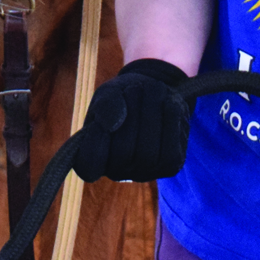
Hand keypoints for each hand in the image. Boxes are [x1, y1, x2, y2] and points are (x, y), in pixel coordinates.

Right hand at [73, 59, 190, 181]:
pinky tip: (168, 103)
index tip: (100, 121)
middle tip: (135, 88)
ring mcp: (144, 172)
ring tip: (152, 88)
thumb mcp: (109, 93)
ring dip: (152, 113)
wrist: (153, 94)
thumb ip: (106, 105)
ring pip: (148, 153)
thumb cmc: (123, 95)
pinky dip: (170, 120)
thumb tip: (112, 124)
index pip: (88, 167)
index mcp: (92, 156)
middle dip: (132, 113)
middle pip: (123, 152)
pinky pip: (171, 150)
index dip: (93, 146)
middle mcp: (117, 171)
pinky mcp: (169, 166)